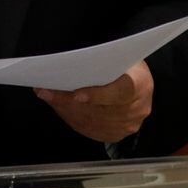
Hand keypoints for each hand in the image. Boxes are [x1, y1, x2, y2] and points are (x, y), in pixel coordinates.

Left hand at [35, 61, 152, 142]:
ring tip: (48, 96)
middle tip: (45, 91)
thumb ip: (96, 62)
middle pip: (100, 110)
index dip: (97, 95)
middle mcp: (138, 108)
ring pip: (92, 121)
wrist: (136, 77)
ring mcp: (129, 124)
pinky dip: (72, 118)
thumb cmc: (123, 62)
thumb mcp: (115, 54)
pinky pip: (91, 130)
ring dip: (66, 110)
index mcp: (141, 84)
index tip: (76, 94)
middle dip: (69, 101)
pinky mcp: (118, 133)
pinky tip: (59, 106)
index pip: (120, 92)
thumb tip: (66, 67)